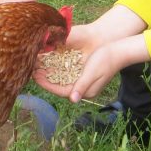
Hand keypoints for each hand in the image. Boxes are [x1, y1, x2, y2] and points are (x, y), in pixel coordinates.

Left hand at [33, 6, 149, 100]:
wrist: (119, 50)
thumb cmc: (106, 60)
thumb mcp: (92, 73)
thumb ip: (82, 86)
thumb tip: (73, 99)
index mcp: (85, 91)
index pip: (61, 91)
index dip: (46, 84)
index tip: (35, 77)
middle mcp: (82, 88)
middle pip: (59, 86)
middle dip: (45, 79)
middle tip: (32, 70)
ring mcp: (82, 81)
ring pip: (61, 79)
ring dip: (49, 73)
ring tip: (37, 66)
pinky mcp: (83, 73)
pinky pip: (66, 73)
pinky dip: (56, 68)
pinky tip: (48, 62)